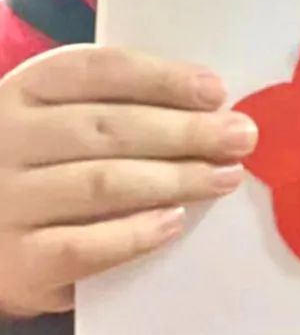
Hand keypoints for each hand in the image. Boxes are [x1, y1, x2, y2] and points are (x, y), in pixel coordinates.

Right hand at [0, 46, 257, 316]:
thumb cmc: (41, 161)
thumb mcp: (60, 114)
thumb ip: (117, 103)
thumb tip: (208, 105)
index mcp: (27, 88)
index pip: (100, 71)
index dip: (163, 78)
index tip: (216, 90)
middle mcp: (10, 140)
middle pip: (109, 128)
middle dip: (185, 132)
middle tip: (241, 137)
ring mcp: (8, 203)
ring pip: (102, 184)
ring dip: (174, 179)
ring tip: (224, 177)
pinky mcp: (15, 264)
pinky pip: (82, 248)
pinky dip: (133, 235)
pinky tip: (174, 223)